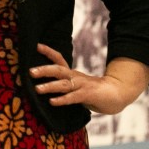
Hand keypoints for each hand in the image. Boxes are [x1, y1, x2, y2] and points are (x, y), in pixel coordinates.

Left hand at [30, 43, 148, 115]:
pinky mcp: (88, 95)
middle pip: (58, 70)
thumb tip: (46, 88)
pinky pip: (73, 97)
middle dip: (44, 70)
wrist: (118, 95)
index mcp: (73, 74)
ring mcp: (82, 86)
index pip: (59, 60)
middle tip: (30, 71)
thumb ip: (65, 87)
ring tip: (37, 89)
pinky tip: (52, 102)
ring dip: (50, 86)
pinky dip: (62, 99)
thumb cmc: (94, 92)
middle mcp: (76, 77)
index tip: (36, 46)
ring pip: (64, 84)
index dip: (48, 52)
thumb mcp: (77, 87)